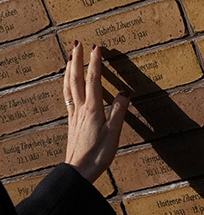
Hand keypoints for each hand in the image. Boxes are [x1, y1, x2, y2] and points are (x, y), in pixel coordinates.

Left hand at [63, 42, 130, 182]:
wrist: (79, 170)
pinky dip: (67, 84)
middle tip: (78, 44)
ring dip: (69, 70)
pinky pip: (67, 96)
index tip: (97, 47)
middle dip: (77, 60)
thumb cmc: (99, 154)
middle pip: (76, 79)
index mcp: (92, 109)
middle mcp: (80, 108)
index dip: (95, 63)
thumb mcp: (114, 133)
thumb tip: (125, 92)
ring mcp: (74, 114)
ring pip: (69, 86)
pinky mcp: (72, 120)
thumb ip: (119, 111)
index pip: (93, 80)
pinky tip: (68, 82)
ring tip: (69, 57)